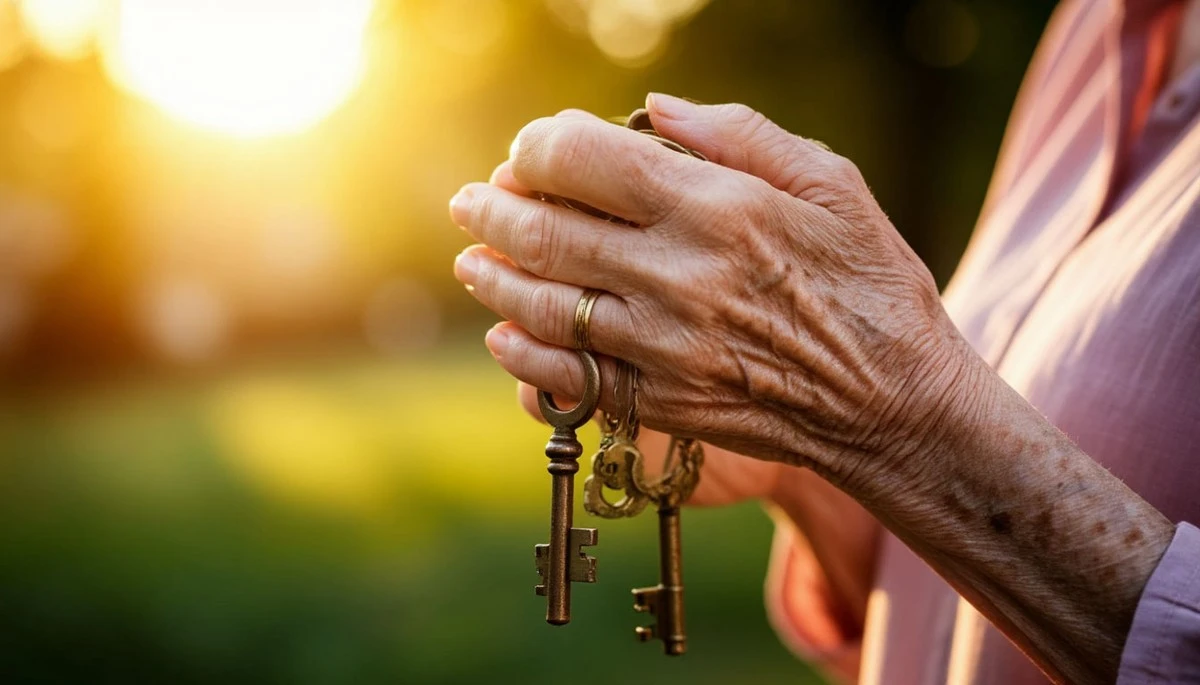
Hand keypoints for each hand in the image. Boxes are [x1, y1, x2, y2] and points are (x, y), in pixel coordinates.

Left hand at [451, 95, 966, 491]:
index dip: (538, 146)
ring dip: (492, 277)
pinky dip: (519, 354)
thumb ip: (739, 134)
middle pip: (545, 230)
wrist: (893, 406)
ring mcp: (661, 347)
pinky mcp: (659, 402)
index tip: (530, 150)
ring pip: (541, 304)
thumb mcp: (831, 184)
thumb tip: (653, 110)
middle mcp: (677, 276)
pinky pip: (563, 377)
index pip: (583, 159)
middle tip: (471, 202)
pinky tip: (504, 333)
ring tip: (472, 261)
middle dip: (492, 208)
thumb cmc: (871, 285)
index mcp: (715, 207)